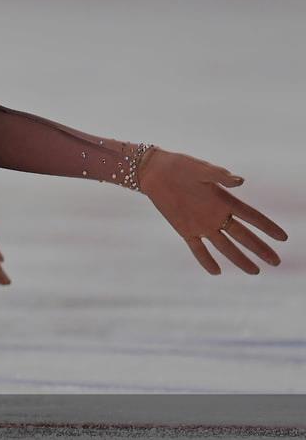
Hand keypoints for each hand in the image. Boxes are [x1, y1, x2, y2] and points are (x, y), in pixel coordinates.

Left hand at [137, 146, 287, 274]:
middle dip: (260, 249)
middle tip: (276, 262)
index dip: (268, 227)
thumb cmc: (182, 166)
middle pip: (243, 236)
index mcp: (225, 200)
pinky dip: (206, 260)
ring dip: (239, 259)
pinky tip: (216, 272)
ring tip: (255, 272)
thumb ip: (220, 176)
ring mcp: (202, 225)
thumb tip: (240, 181)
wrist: (156, 172)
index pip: (252, 217)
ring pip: (225, 246)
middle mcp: (217, 215)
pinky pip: (198, 249)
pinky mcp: (185, 230)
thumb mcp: (202, 169)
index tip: (283, 237)